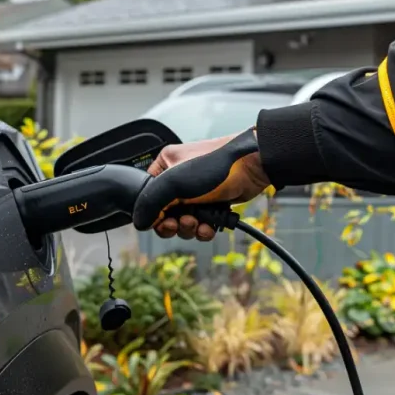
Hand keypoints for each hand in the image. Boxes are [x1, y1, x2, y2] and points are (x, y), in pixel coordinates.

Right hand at [136, 130, 269, 240]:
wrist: (253, 165)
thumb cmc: (215, 165)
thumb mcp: (174, 183)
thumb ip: (151, 203)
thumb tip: (141, 223)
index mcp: (164, 166)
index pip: (147, 196)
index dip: (154, 214)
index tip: (163, 221)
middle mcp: (178, 178)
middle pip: (165, 213)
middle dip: (173, 224)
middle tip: (182, 223)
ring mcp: (196, 191)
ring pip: (183, 221)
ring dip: (189, 229)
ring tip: (198, 224)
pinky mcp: (213, 202)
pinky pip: (201, 223)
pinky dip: (204, 229)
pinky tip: (209, 227)